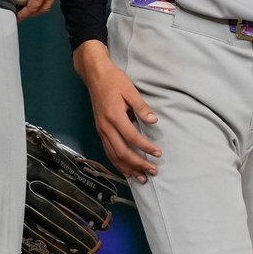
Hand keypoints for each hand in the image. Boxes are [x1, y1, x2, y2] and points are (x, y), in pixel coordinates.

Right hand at [73, 39, 159, 180]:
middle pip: (122, 152)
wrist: (95, 75)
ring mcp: (101, 130)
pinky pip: (108, 152)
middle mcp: (105, 126)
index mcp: (114, 116)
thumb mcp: (130, 90)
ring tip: (141, 177)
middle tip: (152, 170)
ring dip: (127, 168)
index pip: (132, 137)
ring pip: (113, 155)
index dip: (145, 147)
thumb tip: (154, 121)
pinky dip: (117, 163)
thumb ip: (142, 107)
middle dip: (138, 164)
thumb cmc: (114, 81)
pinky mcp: (100, 131)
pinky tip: (126, 170)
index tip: (157, 153)